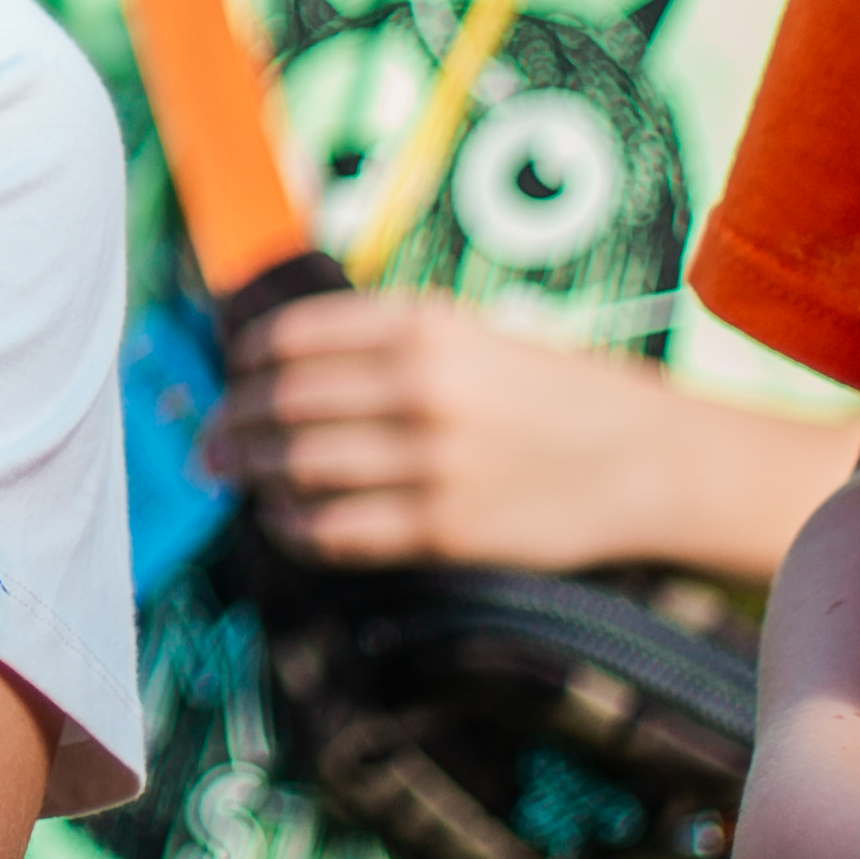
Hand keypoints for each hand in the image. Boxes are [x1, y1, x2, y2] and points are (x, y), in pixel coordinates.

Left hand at [213, 289, 680, 567]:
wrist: (651, 461)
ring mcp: (430, 463)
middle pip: (282, 404)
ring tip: (236, 478)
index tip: (231, 374)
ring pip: (299, 469)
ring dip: (253, 476)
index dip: (245, 358)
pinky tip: (286, 520)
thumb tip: (283, 363)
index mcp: (423, 326)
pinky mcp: (443, 530)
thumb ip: (387, 342)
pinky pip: (338, 532)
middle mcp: (420, 387)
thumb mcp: (475, 335)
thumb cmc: (557, 393)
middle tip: (208, 439)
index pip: (292, 336)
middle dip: (230, 422)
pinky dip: (295, 526)